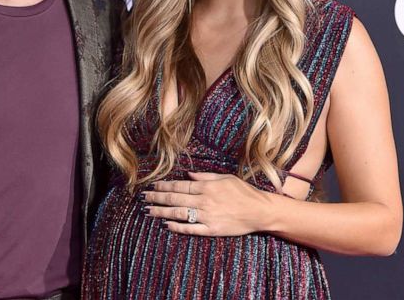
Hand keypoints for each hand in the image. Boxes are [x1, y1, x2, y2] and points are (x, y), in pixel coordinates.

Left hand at [141, 172, 273, 235]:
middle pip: (174, 198)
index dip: (163, 186)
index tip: (152, 186)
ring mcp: (206, 216)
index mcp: (206, 186)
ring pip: (178, 213)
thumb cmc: (244, 192)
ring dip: (161, 212)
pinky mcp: (211, 230)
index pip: (179, 185)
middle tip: (143, 198)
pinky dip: (177, 227)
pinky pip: (190, 229)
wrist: (260, 211)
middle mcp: (203, 201)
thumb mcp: (225, 178)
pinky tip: (166, 225)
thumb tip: (188, 174)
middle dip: (157, 198)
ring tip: (148, 211)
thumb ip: (205, 176)